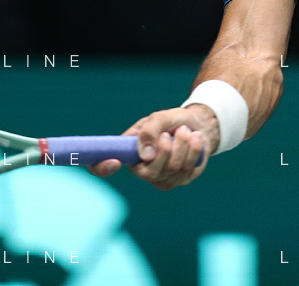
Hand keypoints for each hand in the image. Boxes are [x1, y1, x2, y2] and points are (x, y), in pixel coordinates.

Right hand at [89, 105, 216, 189]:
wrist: (197, 125)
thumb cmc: (172, 121)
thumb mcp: (159, 118)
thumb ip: (149, 131)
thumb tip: (145, 155)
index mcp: (128, 152)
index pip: (101, 166)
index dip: (101, 168)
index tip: (114, 162)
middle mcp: (141, 168)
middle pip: (150, 172)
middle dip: (166, 149)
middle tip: (172, 132)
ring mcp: (160, 177)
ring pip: (172, 169)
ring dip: (182, 145)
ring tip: (185, 131)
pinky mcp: (179, 180)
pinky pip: (186, 171)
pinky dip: (193, 151)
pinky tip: (195, 139)